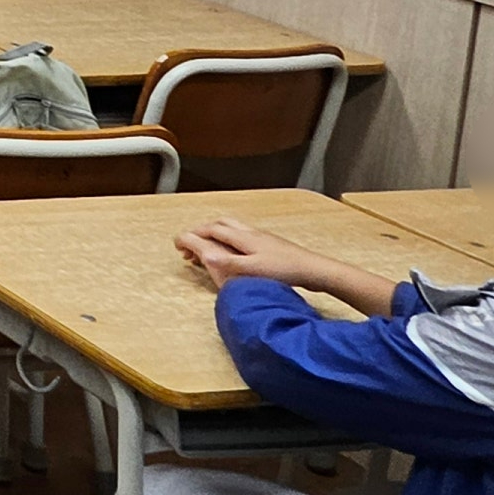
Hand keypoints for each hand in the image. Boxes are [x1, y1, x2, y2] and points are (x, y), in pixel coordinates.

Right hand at [175, 217, 328, 290]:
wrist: (316, 270)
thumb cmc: (284, 270)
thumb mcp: (252, 270)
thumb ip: (227, 262)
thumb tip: (203, 255)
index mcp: (243, 237)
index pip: (210, 229)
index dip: (192, 236)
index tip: (178, 245)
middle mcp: (250, 232)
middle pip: (220, 223)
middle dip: (202, 231)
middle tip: (192, 245)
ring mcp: (262, 237)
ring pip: (232, 228)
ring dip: (216, 235)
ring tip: (210, 248)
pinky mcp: (271, 244)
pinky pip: (242, 236)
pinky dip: (229, 240)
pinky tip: (235, 254)